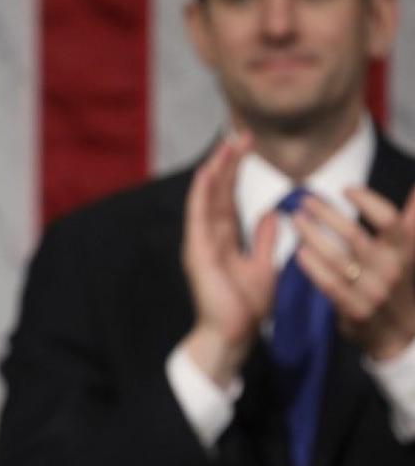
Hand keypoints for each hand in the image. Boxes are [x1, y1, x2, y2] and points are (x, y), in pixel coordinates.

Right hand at [181, 134, 279, 386]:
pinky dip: (202, 194)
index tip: (247, 144)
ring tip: (227, 143)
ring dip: (216, 170)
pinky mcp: (198, 252)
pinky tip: (208, 173)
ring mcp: (200, 243)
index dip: (236, 170)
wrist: (232, 333)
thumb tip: (269, 214)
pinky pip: (198, 217)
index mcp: (222, 238)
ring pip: (207, 198)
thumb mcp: (262, 265)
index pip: (228, 196)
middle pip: (217, 191)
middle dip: (228, 161)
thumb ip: (262, 239)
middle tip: (240, 132)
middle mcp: (208, 236)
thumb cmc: (244, 306)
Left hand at [292, 186, 414, 360]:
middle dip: (326, 213)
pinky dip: (313, 267)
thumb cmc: (399, 287)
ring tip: (296, 220)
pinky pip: (330, 284)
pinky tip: (300, 252)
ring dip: (312, 235)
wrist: (399, 337)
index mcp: (405, 253)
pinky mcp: (355, 310)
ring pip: (336, 257)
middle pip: (354, 234)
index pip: (388, 220)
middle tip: (305, 199)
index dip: (368, 201)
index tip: (347, 189)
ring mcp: (372, 292)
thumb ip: (410, 223)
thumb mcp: (411, 254)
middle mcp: (390, 270)